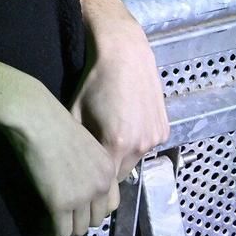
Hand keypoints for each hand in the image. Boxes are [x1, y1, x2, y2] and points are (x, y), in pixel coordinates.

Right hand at [4, 90, 119, 235]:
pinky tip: (44, 231)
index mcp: (108, 168)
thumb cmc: (52, 119)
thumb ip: (87, 164)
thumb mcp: (83, 141)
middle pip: (95, 219)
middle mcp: (100, 185)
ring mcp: (81, 196)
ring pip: (78, 229)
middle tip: (62, 216)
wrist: (35, 117)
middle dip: (79, 220)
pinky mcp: (59, 204)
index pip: (110, 205)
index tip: (79, 208)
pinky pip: (59, 232)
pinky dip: (52, 235)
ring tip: (51, 223)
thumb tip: (76, 178)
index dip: (93, 209)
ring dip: (65, 228)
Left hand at [70, 15, 168, 180]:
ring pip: (136, 159)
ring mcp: (155, 137)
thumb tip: (71, 165)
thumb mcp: (76, 111)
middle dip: (109, 169)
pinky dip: (138, 142)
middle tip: (96, 153)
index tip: (85, 176)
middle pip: (122, 173)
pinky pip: (148, 146)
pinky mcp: (164, 128)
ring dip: (124, 155)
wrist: (125, 53)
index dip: (95, 181)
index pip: (106, 182)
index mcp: (117, 144)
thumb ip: (77, 144)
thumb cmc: (95, 80)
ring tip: (112, 133)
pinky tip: (127, 122)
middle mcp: (141, 145)